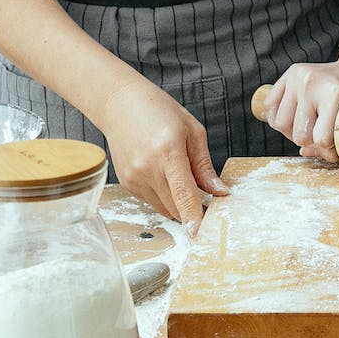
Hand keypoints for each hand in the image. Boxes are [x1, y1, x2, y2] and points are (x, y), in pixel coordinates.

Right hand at [101, 83, 227, 235]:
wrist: (119, 104)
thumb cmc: (160, 111)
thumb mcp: (193, 131)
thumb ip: (204, 166)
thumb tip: (219, 192)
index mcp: (168, 153)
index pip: (183, 194)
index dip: (193, 216)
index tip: (201, 233)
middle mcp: (147, 169)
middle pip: (175, 207)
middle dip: (193, 212)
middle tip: (208, 203)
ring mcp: (133, 178)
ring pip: (164, 208)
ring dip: (179, 205)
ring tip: (182, 179)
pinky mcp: (126, 183)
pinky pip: (152, 201)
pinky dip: (164, 196)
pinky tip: (164, 175)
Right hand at [263, 56, 338, 162]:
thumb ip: (334, 144)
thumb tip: (304, 152)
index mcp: (334, 93)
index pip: (321, 138)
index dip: (327, 147)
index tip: (335, 141)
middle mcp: (312, 83)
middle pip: (299, 135)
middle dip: (309, 141)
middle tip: (320, 134)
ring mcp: (297, 78)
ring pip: (279, 124)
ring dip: (292, 132)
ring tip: (306, 126)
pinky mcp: (288, 74)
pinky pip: (269, 107)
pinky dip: (279, 117)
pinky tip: (294, 116)